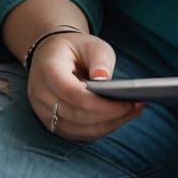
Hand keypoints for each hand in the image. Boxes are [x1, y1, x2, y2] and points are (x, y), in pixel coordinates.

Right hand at [27, 32, 143, 140]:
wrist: (52, 54)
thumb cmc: (76, 48)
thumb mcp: (91, 44)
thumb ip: (99, 60)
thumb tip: (106, 82)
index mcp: (48, 70)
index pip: (73, 94)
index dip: (100, 103)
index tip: (127, 103)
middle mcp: (41, 95)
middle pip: (76, 115)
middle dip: (109, 115)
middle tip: (136, 108)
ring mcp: (43, 112)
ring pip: (77, 129)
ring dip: (106, 125)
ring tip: (132, 113)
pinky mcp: (51, 123)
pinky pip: (76, 133)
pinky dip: (98, 130)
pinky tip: (118, 119)